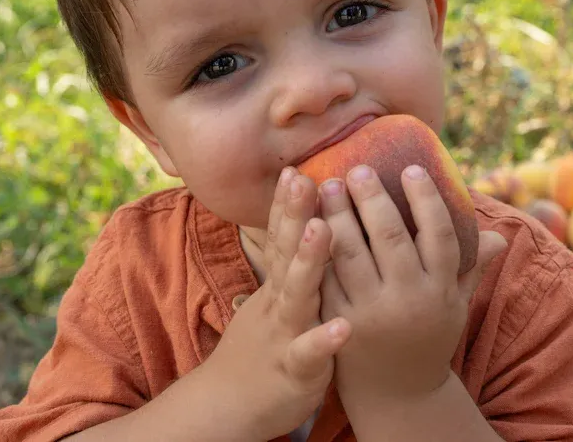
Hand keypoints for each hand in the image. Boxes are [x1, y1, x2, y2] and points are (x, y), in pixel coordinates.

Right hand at [203, 168, 350, 440]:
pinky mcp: (293, 369)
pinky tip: (344, 327)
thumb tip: (302, 222)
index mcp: (278, 285)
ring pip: (295, 294)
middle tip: (306, 177)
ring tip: (322, 229)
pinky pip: (309, 353)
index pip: (280, 236)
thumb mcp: (272, 300)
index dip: (287, 203)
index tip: (296, 166)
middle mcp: (278, 302)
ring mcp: (283, 333)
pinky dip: (324, 339)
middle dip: (295, 215)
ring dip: (307, 261)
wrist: (228, 405)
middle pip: (285, 252)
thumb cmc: (262, 346)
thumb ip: (287, 264)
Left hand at [318, 164, 506, 402]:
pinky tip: (308, 222)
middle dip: (372, 198)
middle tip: (357, 169)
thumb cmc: (428, 338)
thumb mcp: (455, 306)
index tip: (411, 168)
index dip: (426, 199)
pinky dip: (316, 249)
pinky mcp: (341, 323)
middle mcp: (409, 299)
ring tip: (327, 185)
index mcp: (441, 289)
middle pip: (390, 237)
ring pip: (351, 253)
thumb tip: (500, 236)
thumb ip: (471, 268)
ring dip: (337, 215)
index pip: (438, 234)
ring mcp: (373, 312)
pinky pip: (326, 278)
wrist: (398, 394)